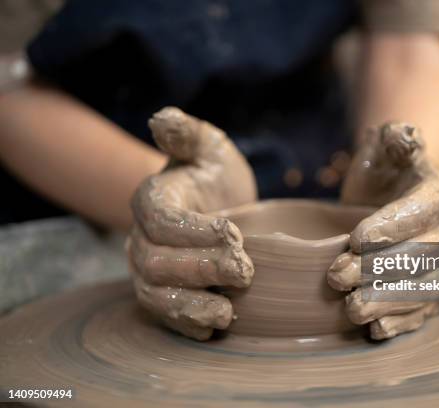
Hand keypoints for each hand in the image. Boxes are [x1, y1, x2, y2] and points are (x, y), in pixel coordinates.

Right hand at [126, 107, 256, 339]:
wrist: (222, 207)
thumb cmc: (215, 175)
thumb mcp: (209, 147)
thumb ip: (187, 133)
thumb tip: (161, 118)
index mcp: (151, 201)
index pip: (160, 220)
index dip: (193, 230)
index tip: (234, 232)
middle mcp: (142, 239)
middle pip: (156, 262)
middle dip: (201, 269)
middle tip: (245, 271)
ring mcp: (150, 270)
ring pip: (155, 294)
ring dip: (191, 305)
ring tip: (227, 312)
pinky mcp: (164, 295)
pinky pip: (166, 316)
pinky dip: (186, 324)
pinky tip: (214, 328)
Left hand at [328, 123, 438, 339]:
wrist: (390, 202)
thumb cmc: (383, 173)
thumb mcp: (383, 148)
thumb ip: (394, 138)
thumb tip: (403, 134)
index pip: (422, 211)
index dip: (391, 226)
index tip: (354, 238)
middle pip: (425, 256)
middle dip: (380, 269)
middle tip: (337, 276)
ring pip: (427, 290)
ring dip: (389, 302)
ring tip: (351, 309)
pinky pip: (426, 313)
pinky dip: (403, 324)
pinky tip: (375, 330)